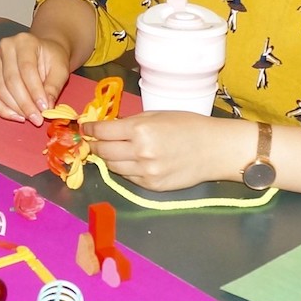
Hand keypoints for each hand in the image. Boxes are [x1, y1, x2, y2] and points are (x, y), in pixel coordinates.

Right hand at [0, 32, 71, 125]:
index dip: (35, 91)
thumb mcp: (61, 69)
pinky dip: (3, 110)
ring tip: (31, 118)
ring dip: (15, 108)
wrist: (43, 52)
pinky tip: (18, 117)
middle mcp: (6, 49)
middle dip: (25, 103)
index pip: (27, 69)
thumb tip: (46, 107)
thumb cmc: (52, 58)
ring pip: (0, 90)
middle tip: (37, 119)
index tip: (44, 108)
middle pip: (11, 81)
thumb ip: (54, 86)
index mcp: (24, 42)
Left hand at [83, 111, 242, 191]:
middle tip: (94, 141)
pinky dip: (125, 169)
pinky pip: (128, 178)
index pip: (102, 132)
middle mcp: (139, 152)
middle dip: (95, 145)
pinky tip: (131, 162)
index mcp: (140, 129)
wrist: (214, 149)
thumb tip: (108, 128)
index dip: (90, 130)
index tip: (86, 128)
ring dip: (108, 158)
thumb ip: (131, 123)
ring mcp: (145, 172)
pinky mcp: (151, 186)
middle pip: (103, 151)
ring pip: (113, 167)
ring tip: (112, 151)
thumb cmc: (188, 125)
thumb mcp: (158, 115)